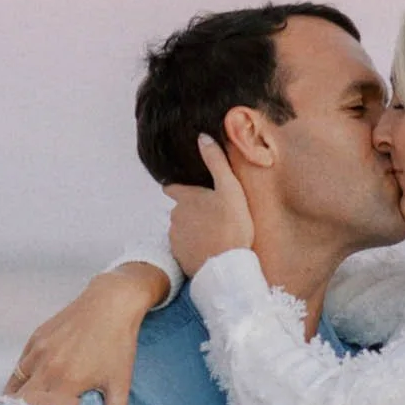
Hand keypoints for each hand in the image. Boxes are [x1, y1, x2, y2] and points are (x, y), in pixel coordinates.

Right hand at [4, 265, 166, 404]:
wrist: (110, 302)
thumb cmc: (118, 343)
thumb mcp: (121, 382)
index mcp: (67, 380)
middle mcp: (47, 367)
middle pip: (22, 402)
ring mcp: (38, 351)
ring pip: (15, 385)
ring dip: (15, 401)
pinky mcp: (35, 339)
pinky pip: (20, 367)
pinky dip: (18, 382)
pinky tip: (22, 392)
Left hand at [165, 135, 254, 277]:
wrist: (226, 267)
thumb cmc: (232, 226)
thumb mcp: (230, 189)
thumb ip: (216, 162)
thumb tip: (203, 137)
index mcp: (185, 198)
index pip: (172, 187)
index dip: (179, 187)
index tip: (190, 190)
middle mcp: (174, 216)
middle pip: (179, 209)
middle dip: (191, 210)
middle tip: (213, 215)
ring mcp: (174, 237)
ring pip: (182, 228)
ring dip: (193, 229)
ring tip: (214, 234)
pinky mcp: (179, 256)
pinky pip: (184, 247)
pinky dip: (193, 246)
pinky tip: (209, 249)